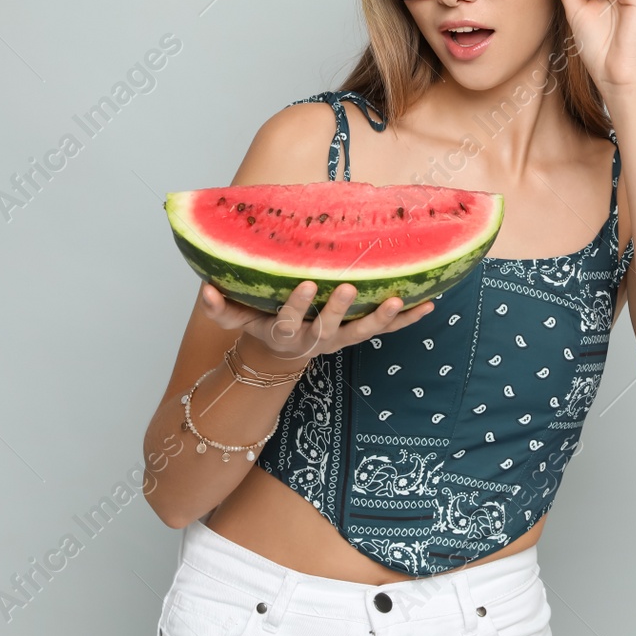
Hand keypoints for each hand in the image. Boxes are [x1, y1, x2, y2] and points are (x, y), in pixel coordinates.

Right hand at [200, 281, 433, 363]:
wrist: (282, 351)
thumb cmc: (259, 323)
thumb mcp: (236, 319)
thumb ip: (220, 308)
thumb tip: (204, 289)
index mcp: (286, 333)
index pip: (290, 322)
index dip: (299, 306)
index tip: (306, 283)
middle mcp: (317, 339)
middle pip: (330, 328)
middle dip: (341, 308)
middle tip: (351, 286)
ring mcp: (341, 338)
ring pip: (365, 332)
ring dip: (384, 317)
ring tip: (399, 299)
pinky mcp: (359, 335)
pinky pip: (388, 329)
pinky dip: (409, 319)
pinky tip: (430, 303)